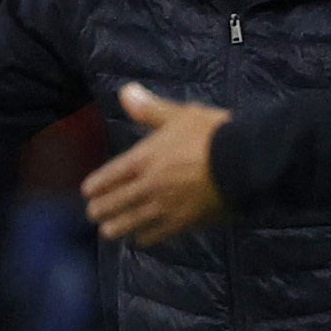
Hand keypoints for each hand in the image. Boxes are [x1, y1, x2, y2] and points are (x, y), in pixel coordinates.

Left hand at [81, 85, 229, 242]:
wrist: (243, 163)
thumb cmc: (212, 134)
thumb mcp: (180, 114)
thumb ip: (150, 108)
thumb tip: (125, 91)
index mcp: (144, 158)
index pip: (109, 176)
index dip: (95, 186)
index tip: (87, 192)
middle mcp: (149, 186)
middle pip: (114, 204)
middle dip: (100, 210)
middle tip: (94, 214)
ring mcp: (165, 207)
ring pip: (130, 224)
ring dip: (117, 228)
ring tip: (109, 231)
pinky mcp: (183, 223)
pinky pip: (156, 235)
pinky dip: (145, 237)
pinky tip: (142, 238)